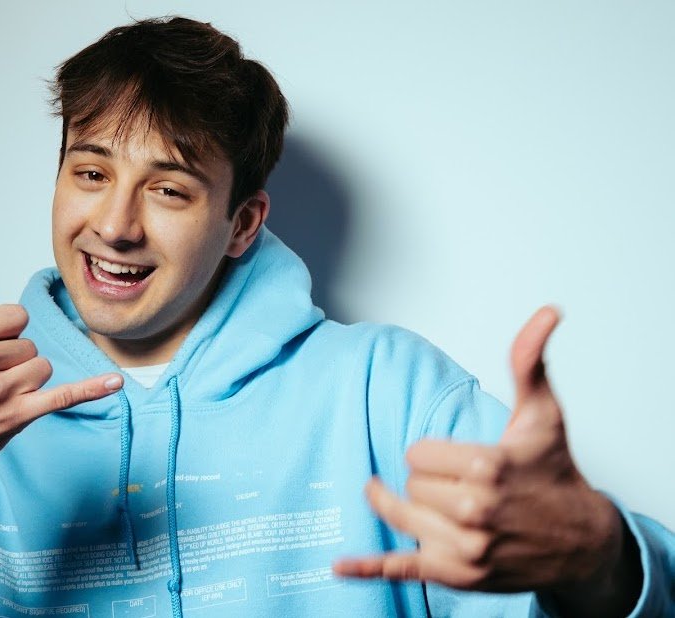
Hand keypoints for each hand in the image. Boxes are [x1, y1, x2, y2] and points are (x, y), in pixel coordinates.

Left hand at [334, 307, 639, 614]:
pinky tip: (339, 567)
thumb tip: (545, 313)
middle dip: (427, 482)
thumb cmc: (554, 475)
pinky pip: (402, 568)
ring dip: (407, 508)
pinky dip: (368, 568)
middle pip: (409, 485)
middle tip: (458, 485)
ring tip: (422, 503)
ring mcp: (465, 548)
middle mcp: (475, 511)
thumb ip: (530, 363)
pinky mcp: (457, 575)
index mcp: (487, 467)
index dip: (432, 455)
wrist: (582, 542)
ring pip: (401, 516)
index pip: (416, 454)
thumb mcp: (544, 415)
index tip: (455, 460)